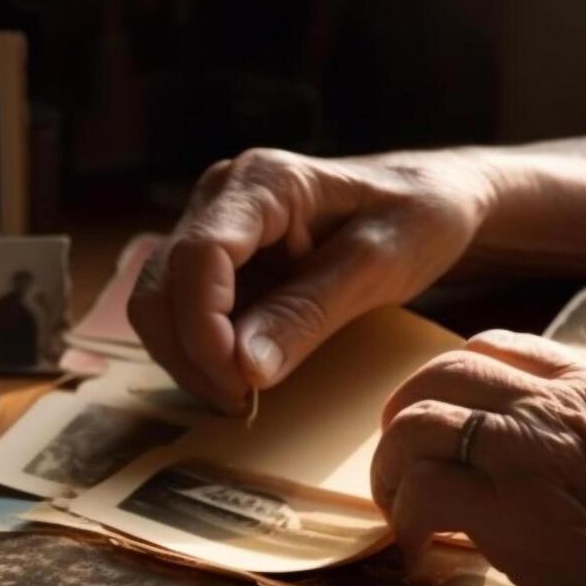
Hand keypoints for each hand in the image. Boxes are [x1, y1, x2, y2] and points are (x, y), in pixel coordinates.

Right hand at [128, 148, 494, 412]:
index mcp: (264, 182)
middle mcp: (221, 196)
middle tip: (243, 403)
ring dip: (188, 359)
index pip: (199, 256)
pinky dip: (197, 353)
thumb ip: (309, 313)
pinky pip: (178, 311)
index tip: (238, 383)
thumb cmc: (416, 219)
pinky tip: (240, 377)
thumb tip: (245, 368)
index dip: (204, 328)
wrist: (428, 199)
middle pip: (161, 285)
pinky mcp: (214, 258)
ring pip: (158, 303)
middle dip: (191, 354)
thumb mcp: (378, 267)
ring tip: (243, 396)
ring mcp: (211, 225)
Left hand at [370, 330, 585, 585]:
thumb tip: (566, 477)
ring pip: (418, 421)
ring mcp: (541, 452)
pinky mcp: (517, 514)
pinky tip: (424, 558)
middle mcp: (575, 405)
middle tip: (401, 464)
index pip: (508, 350)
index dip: (456, 385)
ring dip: (394, 470)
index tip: (442, 426)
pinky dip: (408, 523)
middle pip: (448, 370)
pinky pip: (421, 490)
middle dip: (407, 415)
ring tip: (406, 514)